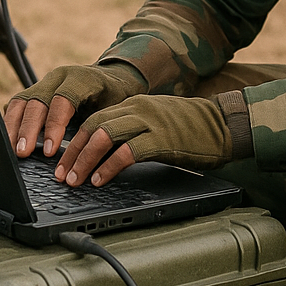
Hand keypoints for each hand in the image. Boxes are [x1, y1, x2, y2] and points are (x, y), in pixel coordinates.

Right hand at [3, 62, 145, 157]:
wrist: (114, 78)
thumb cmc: (116, 98)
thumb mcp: (115, 109)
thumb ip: (100, 126)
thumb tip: (92, 157)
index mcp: (80, 79)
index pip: (62, 100)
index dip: (53, 125)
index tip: (48, 151)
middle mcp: (59, 77)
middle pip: (37, 100)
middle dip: (28, 129)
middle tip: (22, 154)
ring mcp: (45, 82)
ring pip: (22, 101)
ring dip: (14, 127)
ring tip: (11, 151)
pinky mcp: (35, 91)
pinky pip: (17, 104)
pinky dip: (11, 122)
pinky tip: (8, 140)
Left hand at [55, 94, 235, 186]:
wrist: (224, 124)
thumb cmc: (191, 128)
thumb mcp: (156, 121)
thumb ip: (133, 129)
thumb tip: (104, 152)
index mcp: (134, 104)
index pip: (94, 119)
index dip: (75, 141)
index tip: (63, 161)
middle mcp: (137, 109)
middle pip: (93, 126)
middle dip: (73, 152)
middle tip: (62, 175)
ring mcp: (149, 122)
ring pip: (104, 136)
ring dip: (84, 160)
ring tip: (75, 180)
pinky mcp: (161, 139)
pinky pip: (127, 152)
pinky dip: (109, 167)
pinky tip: (100, 181)